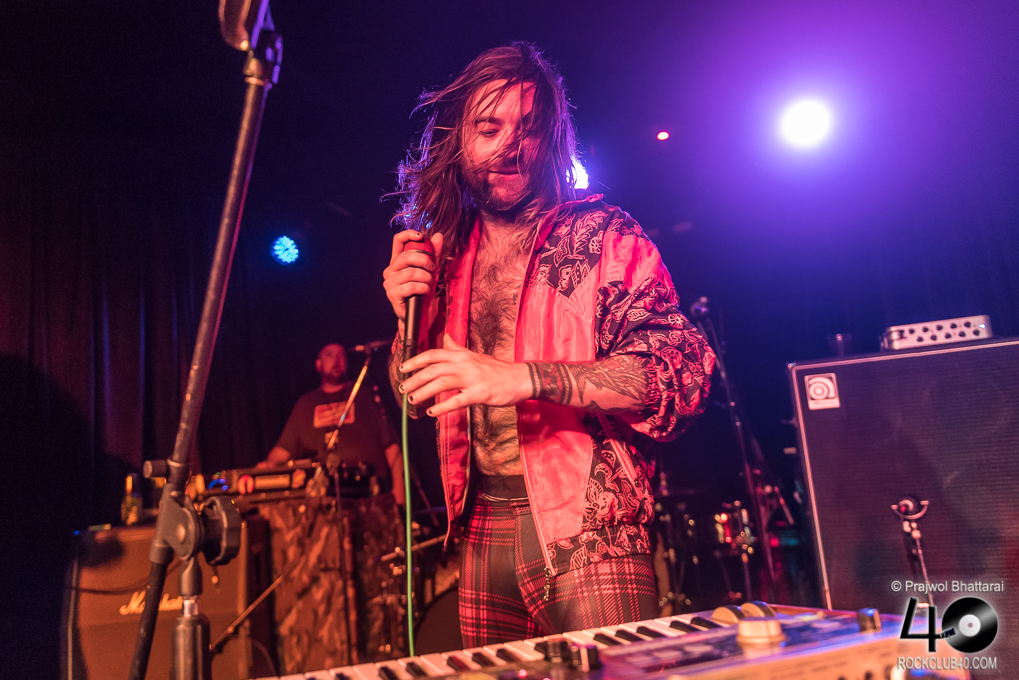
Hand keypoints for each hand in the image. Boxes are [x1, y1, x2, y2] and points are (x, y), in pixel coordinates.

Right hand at [383, 230, 444, 326]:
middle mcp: (391, 270)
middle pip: (406, 256)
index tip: (421, 236)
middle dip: (424, 260)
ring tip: (430, 283)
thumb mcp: (431, 270)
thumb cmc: (423, 291)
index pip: (397, 241)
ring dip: (426, 277)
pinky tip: (425, 291)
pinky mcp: (392, 294)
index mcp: (398, 261)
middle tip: (433, 267)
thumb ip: (434, 254)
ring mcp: (390, 282)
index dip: (408, 234)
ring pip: (410, 273)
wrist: (420, 315)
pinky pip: (410, 286)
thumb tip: (438, 236)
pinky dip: (423, 287)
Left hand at [398, 335, 531, 417]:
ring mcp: (472, 378)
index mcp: (462, 355)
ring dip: (424, 392)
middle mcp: (465, 364)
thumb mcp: (475, 355)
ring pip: (441, 383)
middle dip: (415, 378)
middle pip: (433, 369)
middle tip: (403, 388)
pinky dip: (442, 407)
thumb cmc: (498, 369)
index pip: (433, 354)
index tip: (403, 368)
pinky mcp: (479, 393)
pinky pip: (457, 400)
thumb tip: (445, 337)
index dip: (416, 360)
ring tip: (413, 400)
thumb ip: (457, 348)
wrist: (521, 378)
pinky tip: (433, 413)